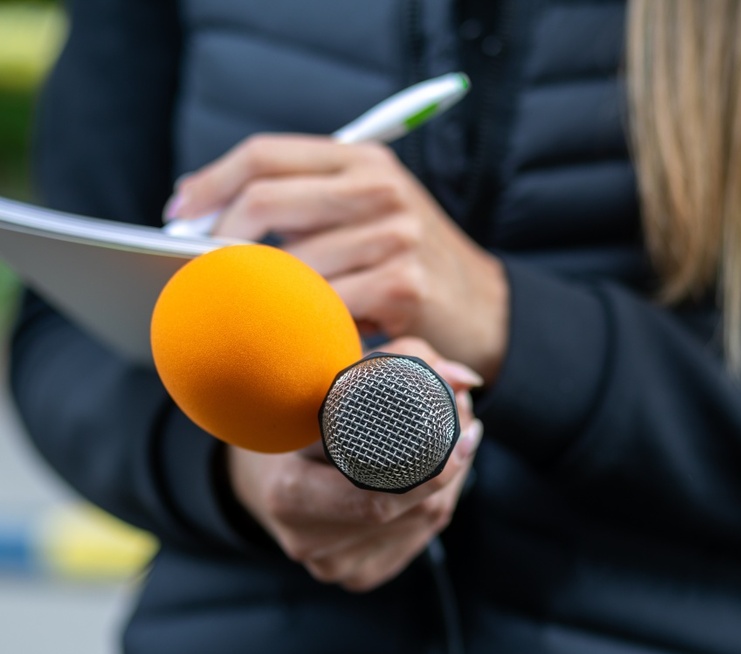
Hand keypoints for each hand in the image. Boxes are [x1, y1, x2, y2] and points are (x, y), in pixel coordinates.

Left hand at [165, 134, 508, 382]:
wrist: (483, 309)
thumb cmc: (409, 264)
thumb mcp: (367, 215)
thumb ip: (304, 206)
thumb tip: (210, 213)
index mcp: (364, 162)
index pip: (266, 156)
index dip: (212, 183)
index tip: (180, 213)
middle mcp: (380, 189)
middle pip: (264, 201)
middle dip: (217, 240)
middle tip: (196, 269)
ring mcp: (394, 235)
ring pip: (288, 264)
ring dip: (261, 294)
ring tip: (253, 312)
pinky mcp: (402, 285)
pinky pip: (322, 307)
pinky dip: (302, 325)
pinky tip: (303, 334)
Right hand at [226, 338, 482, 591]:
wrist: (264, 478)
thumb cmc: (294, 422)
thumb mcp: (328, 387)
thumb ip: (398, 363)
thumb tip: (464, 380)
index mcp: (290, 495)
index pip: (378, 496)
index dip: (432, 470)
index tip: (467, 432)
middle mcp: (308, 540)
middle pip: (412, 512)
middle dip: (451, 468)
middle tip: (468, 426)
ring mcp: (333, 565)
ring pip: (421, 527)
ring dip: (449, 484)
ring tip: (454, 444)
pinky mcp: (356, 575)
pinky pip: (414, 541)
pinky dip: (432, 508)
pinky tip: (433, 482)